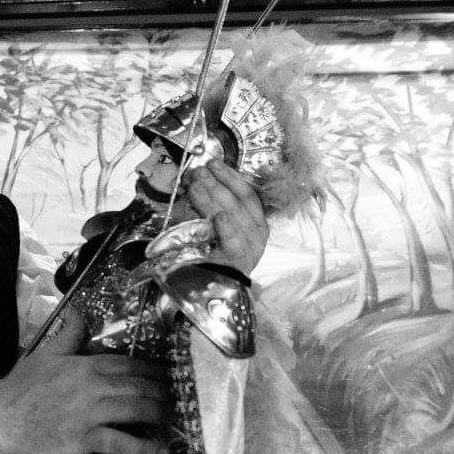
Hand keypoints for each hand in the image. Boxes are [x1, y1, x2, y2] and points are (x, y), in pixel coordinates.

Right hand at [0, 308, 171, 453]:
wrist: (1, 416)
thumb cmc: (22, 386)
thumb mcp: (46, 352)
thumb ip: (69, 333)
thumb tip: (79, 311)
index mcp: (87, 365)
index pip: (130, 365)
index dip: (153, 371)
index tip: (167, 376)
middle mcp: (95, 387)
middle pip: (140, 387)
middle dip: (163, 392)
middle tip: (177, 398)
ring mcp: (92, 413)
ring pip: (137, 410)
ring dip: (160, 414)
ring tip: (173, 418)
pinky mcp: (86, 438)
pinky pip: (122, 442)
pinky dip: (145, 447)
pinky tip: (162, 451)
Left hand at [187, 157, 268, 274]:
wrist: (218, 290)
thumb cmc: (218, 255)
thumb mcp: (220, 229)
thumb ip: (214, 207)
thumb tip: (196, 181)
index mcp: (256, 223)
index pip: (246, 194)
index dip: (230, 177)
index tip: (213, 164)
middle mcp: (257, 234)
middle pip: (237, 203)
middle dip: (216, 184)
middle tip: (198, 172)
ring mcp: (249, 248)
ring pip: (233, 217)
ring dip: (213, 199)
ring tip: (196, 185)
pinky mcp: (237, 262)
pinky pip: (234, 242)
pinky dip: (227, 228)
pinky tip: (220, 217)